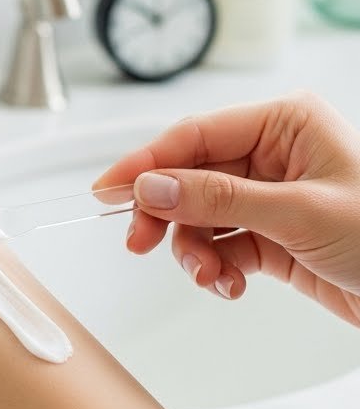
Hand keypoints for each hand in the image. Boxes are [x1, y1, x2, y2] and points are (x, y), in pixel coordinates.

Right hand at [93, 92, 359, 327]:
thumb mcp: (299, 213)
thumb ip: (220, 198)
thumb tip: (153, 185)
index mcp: (285, 123)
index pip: (197, 134)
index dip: (148, 161)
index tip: (109, 188)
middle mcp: (274, 154)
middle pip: (190, 176)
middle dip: (167, 213)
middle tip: (140, 241)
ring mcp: (271, 196)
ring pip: (201, 216)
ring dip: (194, 249)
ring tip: (209, 276)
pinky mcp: (274, 237)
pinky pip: (222, 246)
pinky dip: (216, 268)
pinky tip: (230, 285)